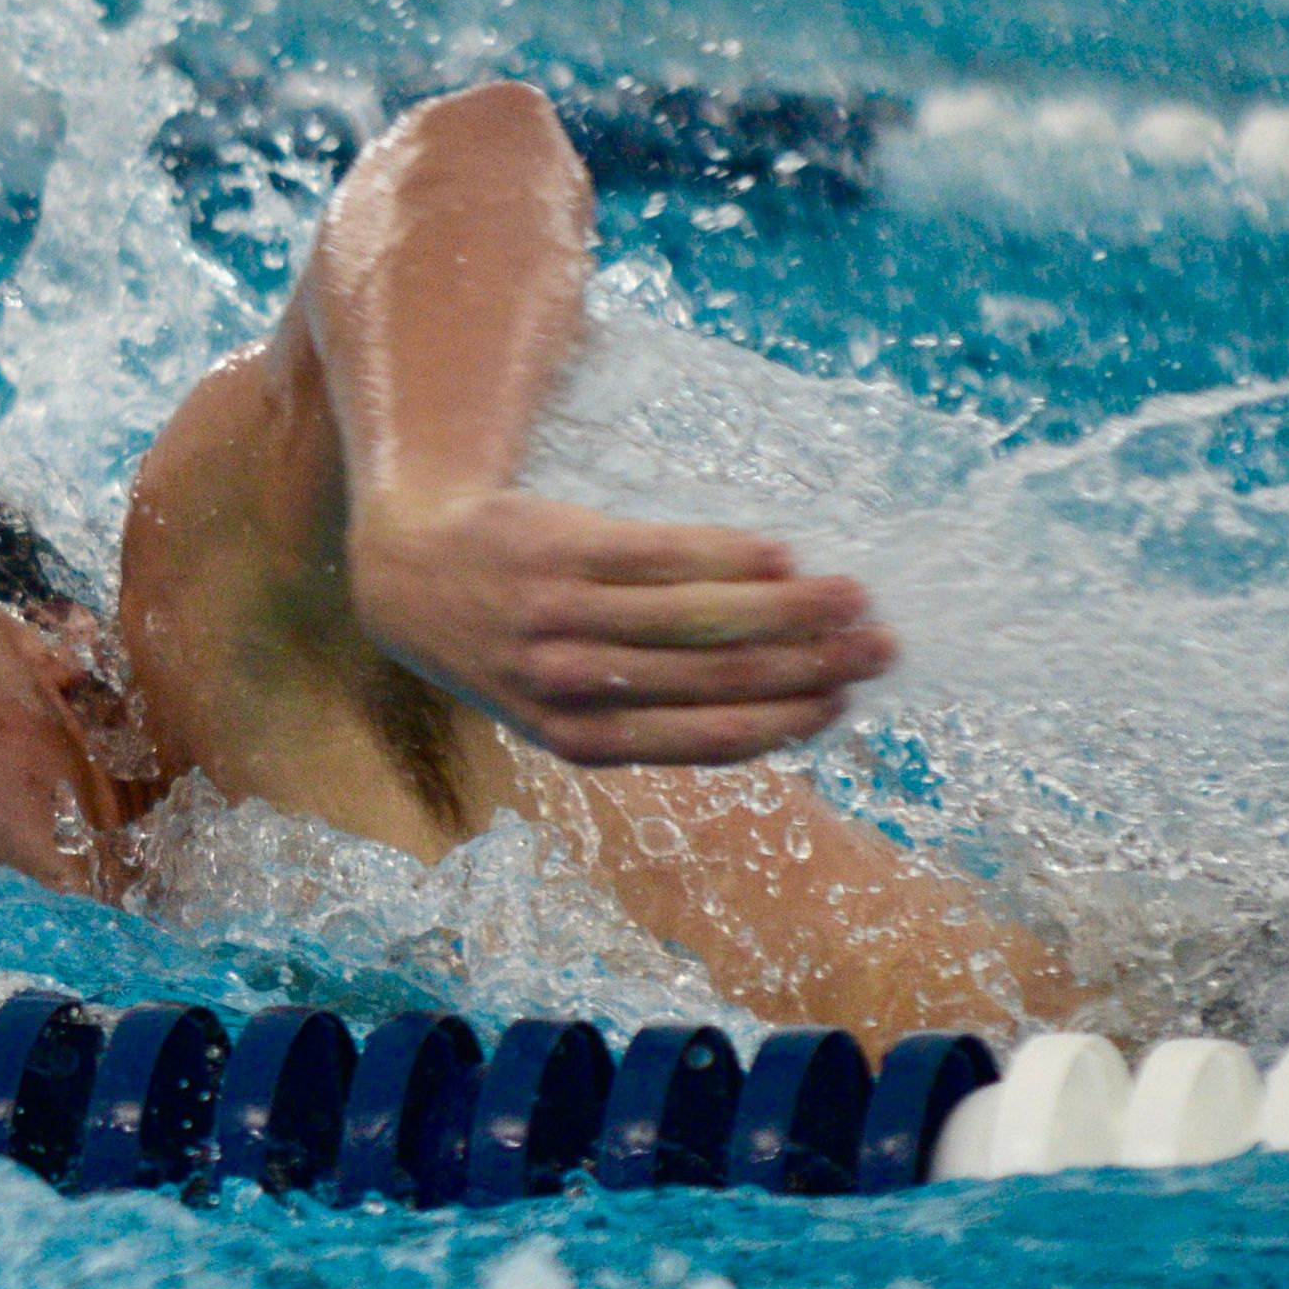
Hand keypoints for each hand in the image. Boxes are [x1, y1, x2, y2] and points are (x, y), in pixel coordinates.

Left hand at [344, 490, 895, 764]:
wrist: (408, 572)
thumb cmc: (508, 647)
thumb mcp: (558, 708)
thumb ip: (646, 715)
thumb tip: (774, 709)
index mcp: (579, 740)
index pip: (708, 738)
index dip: (788, 722)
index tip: (847, 703)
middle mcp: (571, 683)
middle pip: (720, 675)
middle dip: (813, 663)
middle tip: (880, 645)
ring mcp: (562, 614)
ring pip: (704, 613)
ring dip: (792, 606)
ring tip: (851, 595)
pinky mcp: (559, 548)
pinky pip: (666, 552)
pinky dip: (731, 555)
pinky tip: (779, 554)